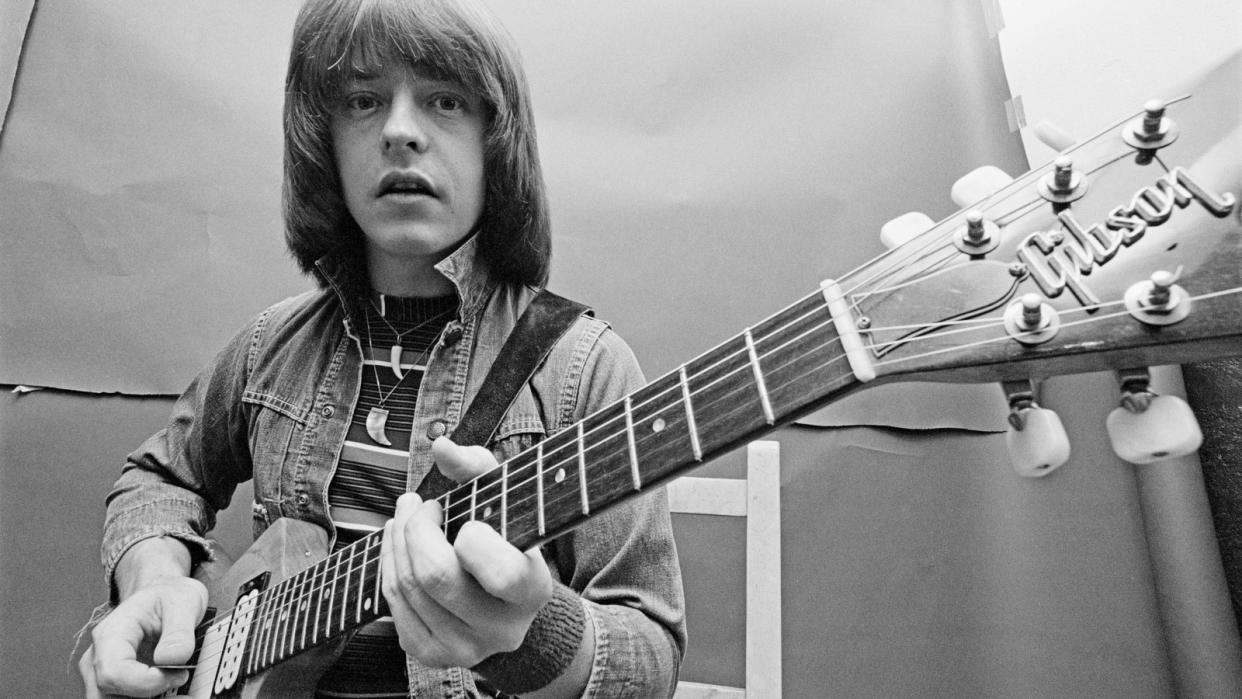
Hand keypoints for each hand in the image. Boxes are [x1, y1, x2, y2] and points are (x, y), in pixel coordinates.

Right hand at [80, 575, 207, 697]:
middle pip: (105, 696)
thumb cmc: (169, 596)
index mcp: (111, 634)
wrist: (164, 595)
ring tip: (182, 696)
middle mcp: (99, 658)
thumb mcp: (184, 602)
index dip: (146, 683)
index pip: (113, 672)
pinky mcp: (118, 685)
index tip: (179, 675)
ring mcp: (105, 674)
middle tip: (183, 696)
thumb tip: (172, 658)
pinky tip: (174, 695)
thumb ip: (179, 631)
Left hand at [380, 436, 553, 667]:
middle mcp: (502, 629)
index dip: (472, 539)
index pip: (500, 572)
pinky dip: (389, 569)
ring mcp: (465, 648)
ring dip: (395, 542)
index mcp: (531, 591)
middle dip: (414, 529)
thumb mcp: (504, 500)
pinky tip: (398, 549)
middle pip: (435, 576)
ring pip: (407, 588)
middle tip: (416, 504)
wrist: (508, 608)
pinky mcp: (433, 655)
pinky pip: (393, 607)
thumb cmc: (506, 541)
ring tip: (404, 518)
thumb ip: (477, 466)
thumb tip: (440, 446)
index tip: (466, 520)